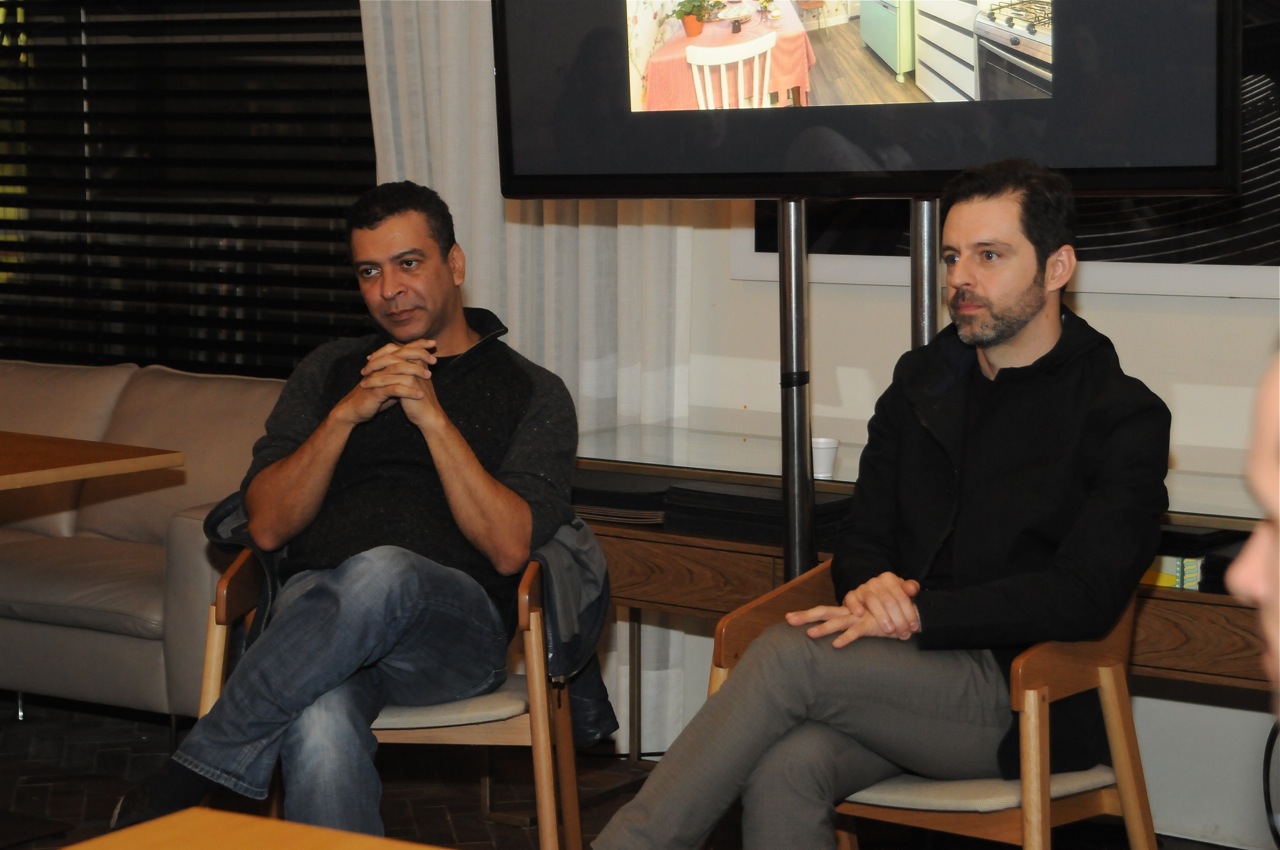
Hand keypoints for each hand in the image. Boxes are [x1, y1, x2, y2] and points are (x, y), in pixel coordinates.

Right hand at [333, 339, 437, 424]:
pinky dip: (408, 391)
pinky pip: (394, 389)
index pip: (401, 348)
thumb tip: (418, 369)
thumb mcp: (390, 384)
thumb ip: (402, 376)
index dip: (417, 344)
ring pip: (398, 369)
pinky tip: (419, 395)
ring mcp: (377, 378)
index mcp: (384, 363)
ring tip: (429, 376)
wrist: (355, 410)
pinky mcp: (376, 391)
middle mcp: (380, 367)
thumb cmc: (374, 397)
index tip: (432, 343)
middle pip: (401, 354)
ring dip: (416, 372)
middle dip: (419, 354)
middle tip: (434, 359)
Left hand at [785, 572, 919, 647]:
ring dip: (823, 628)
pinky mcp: (871, 625)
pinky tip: (836, 645)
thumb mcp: (865, 624)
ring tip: (809, 634)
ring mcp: (860, 618)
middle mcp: (850, 612)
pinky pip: (857, 632)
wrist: (907, 613)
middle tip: (788, 619)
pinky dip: (846, 638)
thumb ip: (853, 627)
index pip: (823, 610)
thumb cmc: (885, 619)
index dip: (806, 613)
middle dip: (805, 616)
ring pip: (837, 622)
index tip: (788, 617)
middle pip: (823, 612)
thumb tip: (840, 634)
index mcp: (847, 611)